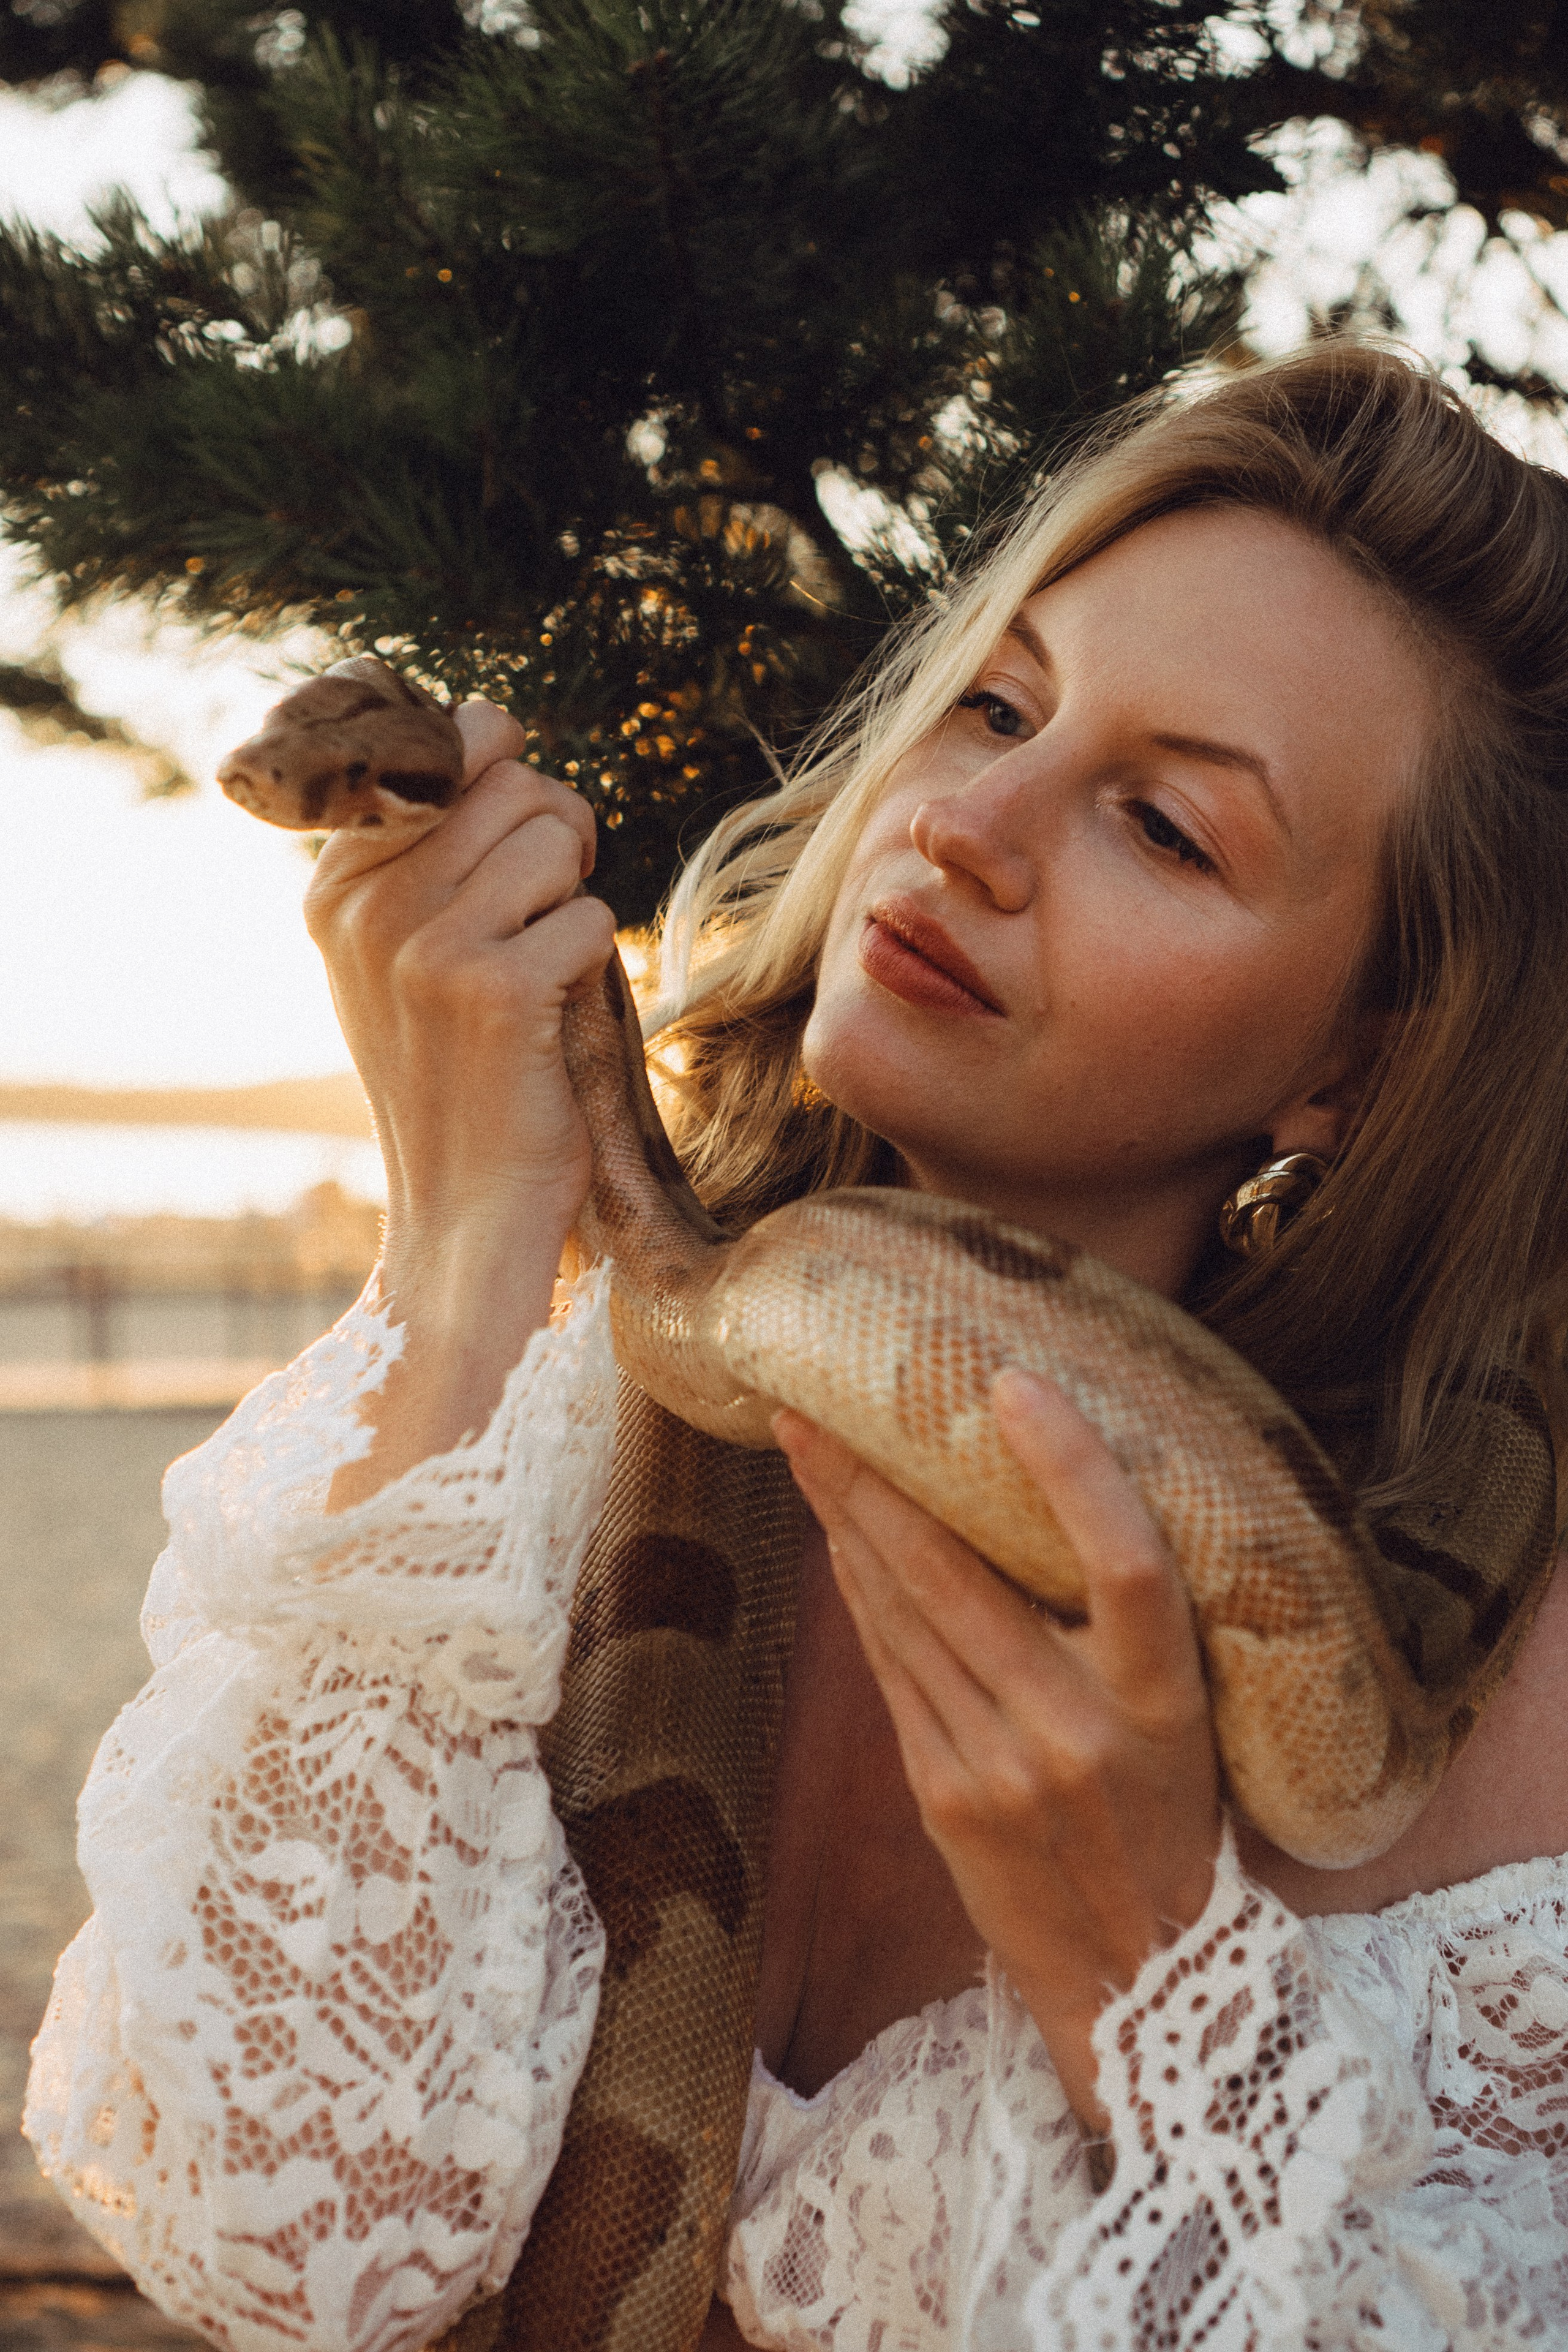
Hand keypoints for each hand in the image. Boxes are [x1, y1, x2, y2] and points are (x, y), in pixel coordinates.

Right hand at [305, 703, 615, 1498]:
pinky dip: (598, 964)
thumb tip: (492, 720)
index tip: (509, 839)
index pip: (435, 744)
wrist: (467, 1210)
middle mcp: (367, 906)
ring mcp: (424, 946)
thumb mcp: (408, 953)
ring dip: (579, 892)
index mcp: (335, 887)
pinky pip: (594, 915)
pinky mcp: (493, 988)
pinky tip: (556, 1017)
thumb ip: (432, 843)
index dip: (502, 772)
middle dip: (557, 828)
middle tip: (551, 906)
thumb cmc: (462, 1073)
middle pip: (510, 777)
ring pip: (554, 832)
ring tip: (550, 960)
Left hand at [774, 1369, 1220, 2132]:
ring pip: (905, 1617)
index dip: (1072, 1469)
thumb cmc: (1172, 1818)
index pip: (1125, 1562)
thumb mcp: (1188, 1720)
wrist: (1139, 1979)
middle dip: (875, 1483)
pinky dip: (862, 1599)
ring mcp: (1000, 1769)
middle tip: (813, 1404)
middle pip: (960, 1577)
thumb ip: (1125, 1629)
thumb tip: (1033, 1490)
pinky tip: (839, 1544)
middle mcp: (1077, 1731)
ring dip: (847, 1526)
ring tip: (807, 1451)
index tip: (1015, 1384)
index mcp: (1164, 1701)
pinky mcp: (944, 1798)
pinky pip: (891, 1672)